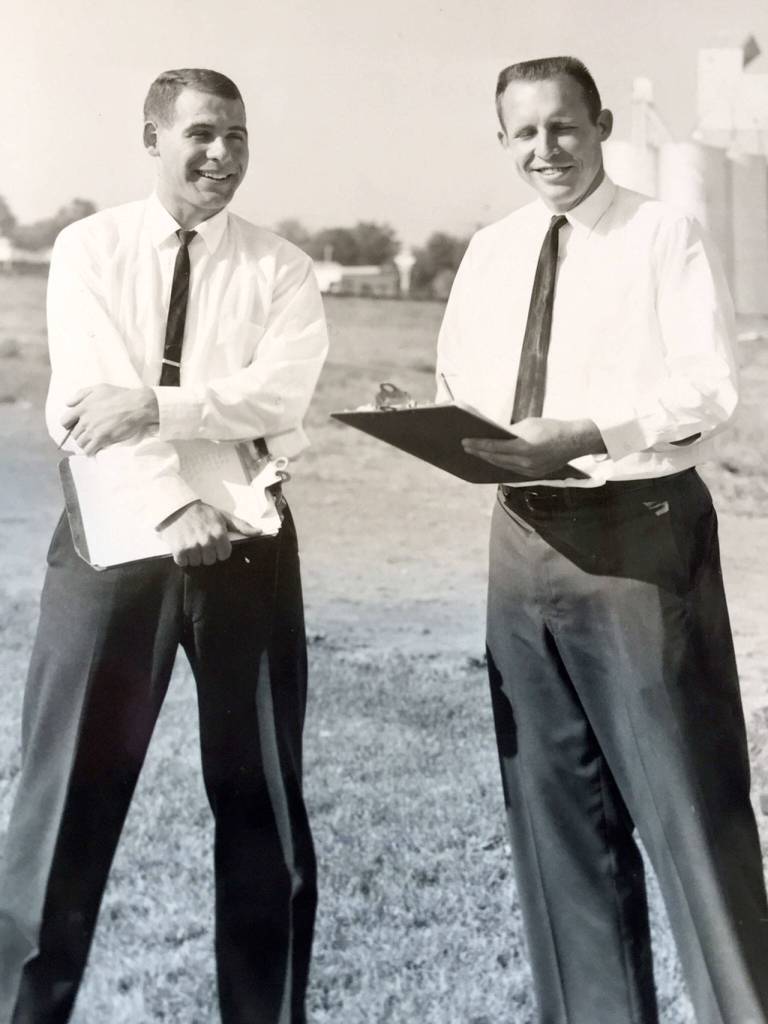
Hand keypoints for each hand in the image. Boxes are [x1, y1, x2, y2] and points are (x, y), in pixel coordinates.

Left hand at [62, 385, 157, 454]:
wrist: (137, 406)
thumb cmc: (120, 395)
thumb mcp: (99, 388)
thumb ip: (81, 394)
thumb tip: (68, 403)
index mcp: (82, 407)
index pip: (64, 421)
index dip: (69, 425)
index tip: (76, 426)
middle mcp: (85, 419)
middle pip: (74, 434)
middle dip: (80, 435)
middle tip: (89, 434)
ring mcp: (93, 430)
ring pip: (81, 443)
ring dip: (86, 443)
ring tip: (93, 442)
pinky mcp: (102, 438)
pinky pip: (89, 450)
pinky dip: (90, 451)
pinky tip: (95, 449)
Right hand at [157, 501, 261, 566]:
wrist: (177, 507)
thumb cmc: (202, 512)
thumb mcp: (224, 516)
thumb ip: (242, 526)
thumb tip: (258, 532)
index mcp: (219, 534)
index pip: (224, 555)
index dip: (219, 550)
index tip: (214, 543)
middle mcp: (206, 541)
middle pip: (210, 560)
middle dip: (207, 553)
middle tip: (201, 541)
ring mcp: (192, 546)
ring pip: (197, 563)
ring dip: (194, 556)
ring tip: (192, 542)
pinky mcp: (179, 549)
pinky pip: (183, 562)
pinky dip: (182, 557)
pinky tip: (183, 546)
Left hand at [462, 417, 605, 476]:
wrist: (575, 441)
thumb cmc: (551, 428)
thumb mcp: (528, 425)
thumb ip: (510, 432)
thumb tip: (493, 435)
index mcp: (523, 447)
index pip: (494, 447)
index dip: (478, 445)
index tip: (465, 441)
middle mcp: (525, 462)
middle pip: (496, 459)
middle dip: (479, 452)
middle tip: (465, 447)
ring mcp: (529, 471)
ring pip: (503, 466)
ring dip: (488, 459)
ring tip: (476, 453)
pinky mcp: (534, 475)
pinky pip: (512, 470)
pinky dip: (501, 464)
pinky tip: (493, 459)